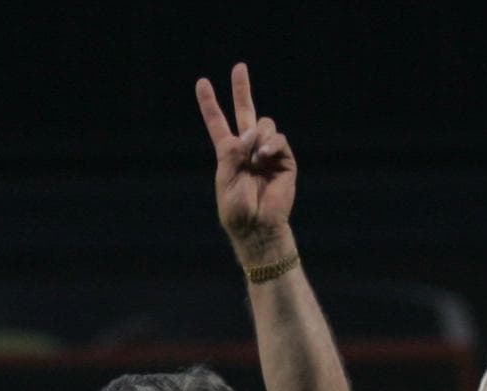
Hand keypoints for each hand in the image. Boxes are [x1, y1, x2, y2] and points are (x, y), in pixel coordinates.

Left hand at [195, 62, 296, 265]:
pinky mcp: (284, 160)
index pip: (218, 123)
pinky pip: (278, 139)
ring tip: (255, 158)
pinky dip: (270, 145)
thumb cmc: (237, 209)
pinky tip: (264, 157)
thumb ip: (234, 151)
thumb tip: (253, 132)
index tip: (202, 83)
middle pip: (246, 112)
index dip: (210, 104)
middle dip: (242, 89)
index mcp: (229, 154)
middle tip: (239, 67)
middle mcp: (248, 149)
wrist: (258, 227)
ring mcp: (267, 152)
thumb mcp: (226, 177)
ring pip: (264, 124)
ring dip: (257, 137)